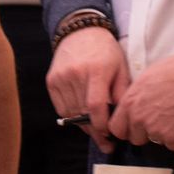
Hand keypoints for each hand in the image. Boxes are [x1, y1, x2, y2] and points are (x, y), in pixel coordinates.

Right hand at [46, 26, 129, 152]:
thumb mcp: (120, 66)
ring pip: (71, 113)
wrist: (80, 31)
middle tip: (106, 142)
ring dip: (83, 125)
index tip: (110, 135)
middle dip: (95, 131)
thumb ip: (122, 92)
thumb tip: (121, 118)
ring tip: (95, 129)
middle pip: (82, 113)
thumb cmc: (105, 50)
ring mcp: (61, 78)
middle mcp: (75, 74)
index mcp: (96, 70)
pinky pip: (61, 108)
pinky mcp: (51, 81)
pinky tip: (82, 116)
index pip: (95, 106)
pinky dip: (72, 115)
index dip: (102, 125)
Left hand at [110, 49, 173, 148]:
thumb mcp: (147, 76)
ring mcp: (155, 130)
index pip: (116, 127)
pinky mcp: (173, 139)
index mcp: (130, 102)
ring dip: (164, 133)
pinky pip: (173, 144)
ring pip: (155, 141)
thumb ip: (136, 95)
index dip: (125, 128)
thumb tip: (135, 104)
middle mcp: (139, 118)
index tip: (132, 128)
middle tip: (159, 121)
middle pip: (135, 139)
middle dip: (145, 134)